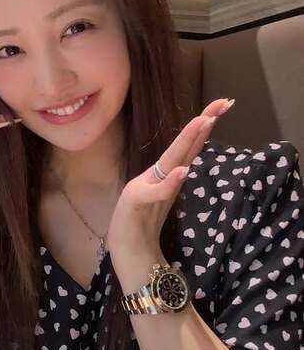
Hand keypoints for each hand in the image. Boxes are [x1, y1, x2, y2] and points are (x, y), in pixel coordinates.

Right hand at [107, 98, 232, 288]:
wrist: (126, 247)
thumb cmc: (140, 221)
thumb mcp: (159, 199)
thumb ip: (170, 183)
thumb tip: (186, 166)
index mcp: (165, 172)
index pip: (188, 145)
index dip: (203, 125)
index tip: (222, 106)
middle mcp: (159, 175)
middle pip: (184, 145)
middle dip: (202, 122)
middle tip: (224, 102)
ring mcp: (148, 187)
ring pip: (173, 160)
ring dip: (189, 140)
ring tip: (206, 120)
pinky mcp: (137, 201)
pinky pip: (158, 191)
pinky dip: (170, 181)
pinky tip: (182, 171)